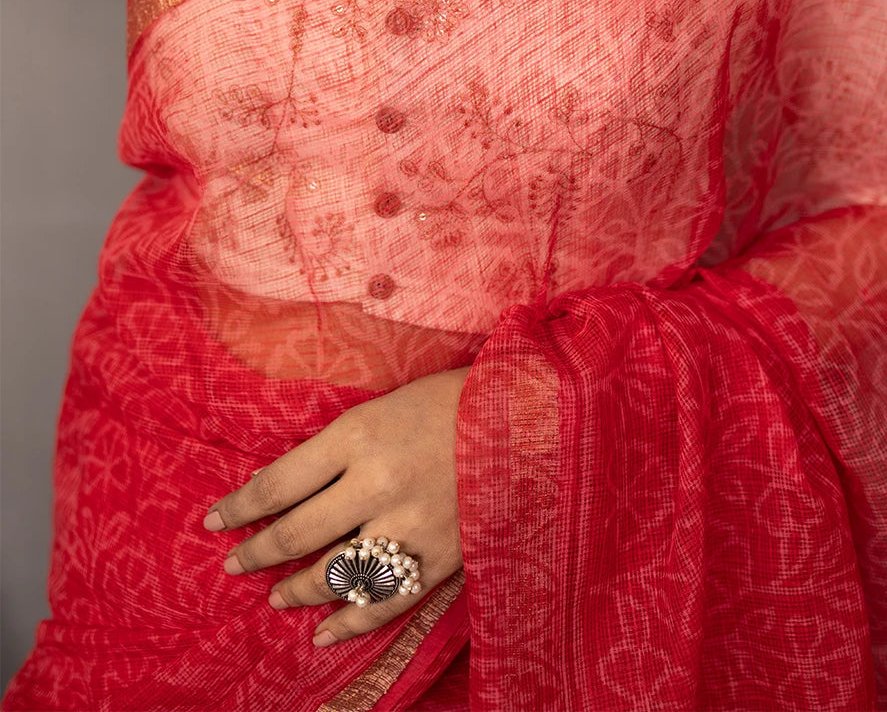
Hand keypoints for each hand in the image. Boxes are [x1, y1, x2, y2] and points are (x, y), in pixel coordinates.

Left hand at [201, 366, 470, 646]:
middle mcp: (375, 484)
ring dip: (295, 590)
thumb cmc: (445, 401)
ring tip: (275, 595)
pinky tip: (323, 633)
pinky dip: (348, 624)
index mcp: (356, 435)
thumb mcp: (378, 409)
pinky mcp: (439, 557)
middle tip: (234, 562)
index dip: (240, 506)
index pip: (278, 482)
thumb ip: (335, 449)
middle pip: (298, 533)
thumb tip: (281, 486)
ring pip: (334, 574)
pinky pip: (383, 602)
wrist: (522, 417)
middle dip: (257, 551)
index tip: (215, 520)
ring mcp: (409, 526)